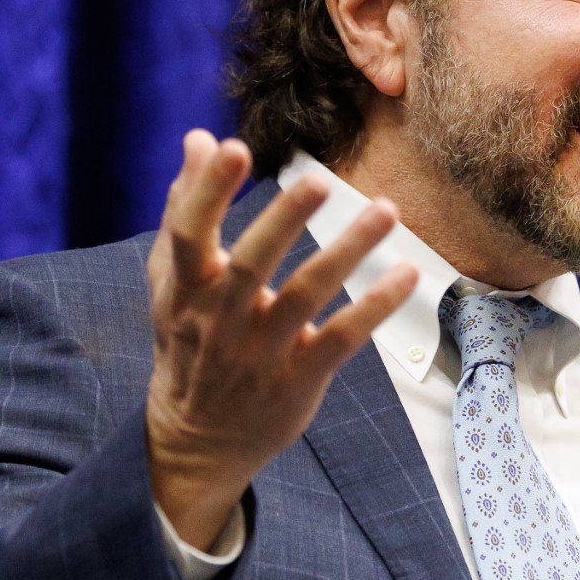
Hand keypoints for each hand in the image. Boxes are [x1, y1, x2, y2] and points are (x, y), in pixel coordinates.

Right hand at [145, 131, 419, 547]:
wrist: (196, 441)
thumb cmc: (189, 344)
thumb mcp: (173, 284)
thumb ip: (184, 210)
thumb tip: (199, 138)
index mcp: (185, 291)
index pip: (188, 234)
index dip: (207, 192)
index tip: (230, 147)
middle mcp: (219, 321)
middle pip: (250, 265)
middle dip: (282, 222)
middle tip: (318, 180)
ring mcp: (260, 353)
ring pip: (305, 298)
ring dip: (347, 253)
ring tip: (385, 210)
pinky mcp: (298, 380)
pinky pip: (341, 339)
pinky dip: (374, 308)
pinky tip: (407, 274)